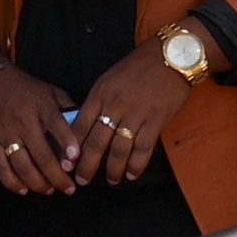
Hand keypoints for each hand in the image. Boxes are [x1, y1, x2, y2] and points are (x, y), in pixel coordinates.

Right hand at [0, 63, 82, 195]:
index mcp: (42, 106)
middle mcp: (24, 121)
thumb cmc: (27, 90)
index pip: (56, 124)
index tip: (76, 159)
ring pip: (22, 165)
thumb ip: (68, 110)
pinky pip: (0, 167)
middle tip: (69, 188)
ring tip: (50, 190)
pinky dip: (11, 182)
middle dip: (57, 176)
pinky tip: (24, 189)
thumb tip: (84, 132)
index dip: (67, 143)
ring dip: (37, 182)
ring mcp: (6, 133)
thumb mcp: (51, 92)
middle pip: (41, 154)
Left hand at [69, 37, 193, 186]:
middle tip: (81, 180)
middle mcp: (114, 105)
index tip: (66, 163)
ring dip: (112, 169)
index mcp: (100, 93)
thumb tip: (87, 124)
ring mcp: (135, 114)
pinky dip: (136, 165)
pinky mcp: (155, 120)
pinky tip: (131, 174)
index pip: (80, 125)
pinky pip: (142, 148)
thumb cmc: (139, 65)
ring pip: (118, 149)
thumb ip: (99, 100)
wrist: (170, 55)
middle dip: (86, 165)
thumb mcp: (110, 77)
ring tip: (110, 180)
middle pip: (95, 142)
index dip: (71, 147)